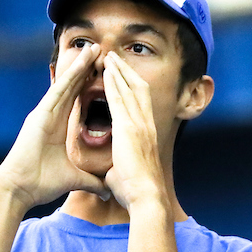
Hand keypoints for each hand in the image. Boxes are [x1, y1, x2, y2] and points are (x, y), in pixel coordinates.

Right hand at [0, 44, 108, 210]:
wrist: (20, 189)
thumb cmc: (43, 184)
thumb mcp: (75, 179)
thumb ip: (92, 181)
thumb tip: (108, 190)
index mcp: (60, 127)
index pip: (79, 101)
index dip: (91, 85)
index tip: (106, 72)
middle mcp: (52, 116)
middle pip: (73, 87)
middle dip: (87, 69)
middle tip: (101, 51)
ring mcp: (45, 114)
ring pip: (66, 85)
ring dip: (79, 67)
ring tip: (93, 50)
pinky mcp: (39, 116)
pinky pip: (57, 93)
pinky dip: (68, 79)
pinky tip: (79, 65)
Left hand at [102, 52, 167, 209]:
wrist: (145, 195)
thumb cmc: (137, 191)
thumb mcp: (128, 173)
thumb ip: (120, 167)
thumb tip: (111, 175)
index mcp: (148, 134)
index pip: (141, 103)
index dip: (132, 86)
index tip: (123, 75)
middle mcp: (146, 124)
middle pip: (139, 89)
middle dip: (126, 71)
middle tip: (115, 57)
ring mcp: (139, 124)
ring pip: (129, 88)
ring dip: (118, 71)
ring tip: (108, 56)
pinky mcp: (127, 127)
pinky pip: (118, 98)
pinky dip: (112, 83)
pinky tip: (104, 71)